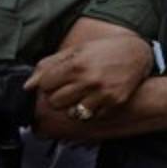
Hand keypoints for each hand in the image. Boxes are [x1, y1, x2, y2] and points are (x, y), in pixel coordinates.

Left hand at [24, 34, 152, 117]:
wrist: (137, 54)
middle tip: (69, 88)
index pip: (44, 85)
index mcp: (76, 64)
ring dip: (73, 106)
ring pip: (72, 113)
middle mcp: (89, 80)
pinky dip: (92, 111)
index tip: (56, 81)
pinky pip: (92, 117)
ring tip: (82, 94)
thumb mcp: (76, 50)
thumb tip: (28, 85)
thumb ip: (49, 65)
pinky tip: (96, 98)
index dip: (48, 84)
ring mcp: (102, 93)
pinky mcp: (114, 103)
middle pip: (55, 102)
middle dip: (58, 96)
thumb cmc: (105, 50)